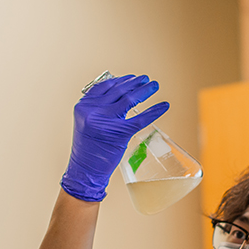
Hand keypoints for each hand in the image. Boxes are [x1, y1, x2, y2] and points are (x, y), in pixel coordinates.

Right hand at [60, 74, 169, 201]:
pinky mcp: (119, 133)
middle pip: (118, 91)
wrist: (85, 170)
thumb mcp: (87, 123)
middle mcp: (93, 110)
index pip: (104, 87)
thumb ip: (98, 110)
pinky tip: (164, 106)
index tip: (131, 78)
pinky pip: (140, 119)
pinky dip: (154, 111)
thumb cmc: (89, 149)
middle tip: (146, 79)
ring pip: (129, 100)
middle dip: (135, 83)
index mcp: (84, 106)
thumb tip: (118, 97)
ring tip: (154, 85)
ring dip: (144, 91)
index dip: (120, 80)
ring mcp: (105, 121)